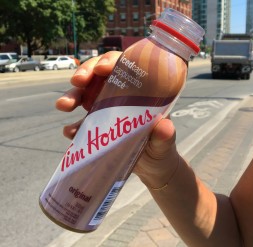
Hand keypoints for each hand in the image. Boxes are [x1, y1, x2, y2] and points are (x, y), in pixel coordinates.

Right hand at [56, 51, 179, 187]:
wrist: (152, 169)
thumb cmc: (161, 149)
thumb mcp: (165, 143)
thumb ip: (165, 136)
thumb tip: (163, 127)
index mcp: (140, 92)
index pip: (125, 67)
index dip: (111, 62)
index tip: (103, 69)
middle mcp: (121, 96)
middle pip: (100, 75)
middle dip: (86, 74)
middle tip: (77, 82)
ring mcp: (107, 110)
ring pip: (85, 94)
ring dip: (72, 96)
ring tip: (63, 105)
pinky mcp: (97, 126)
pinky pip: (80, 122)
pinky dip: (73, 125)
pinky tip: (69, 133)